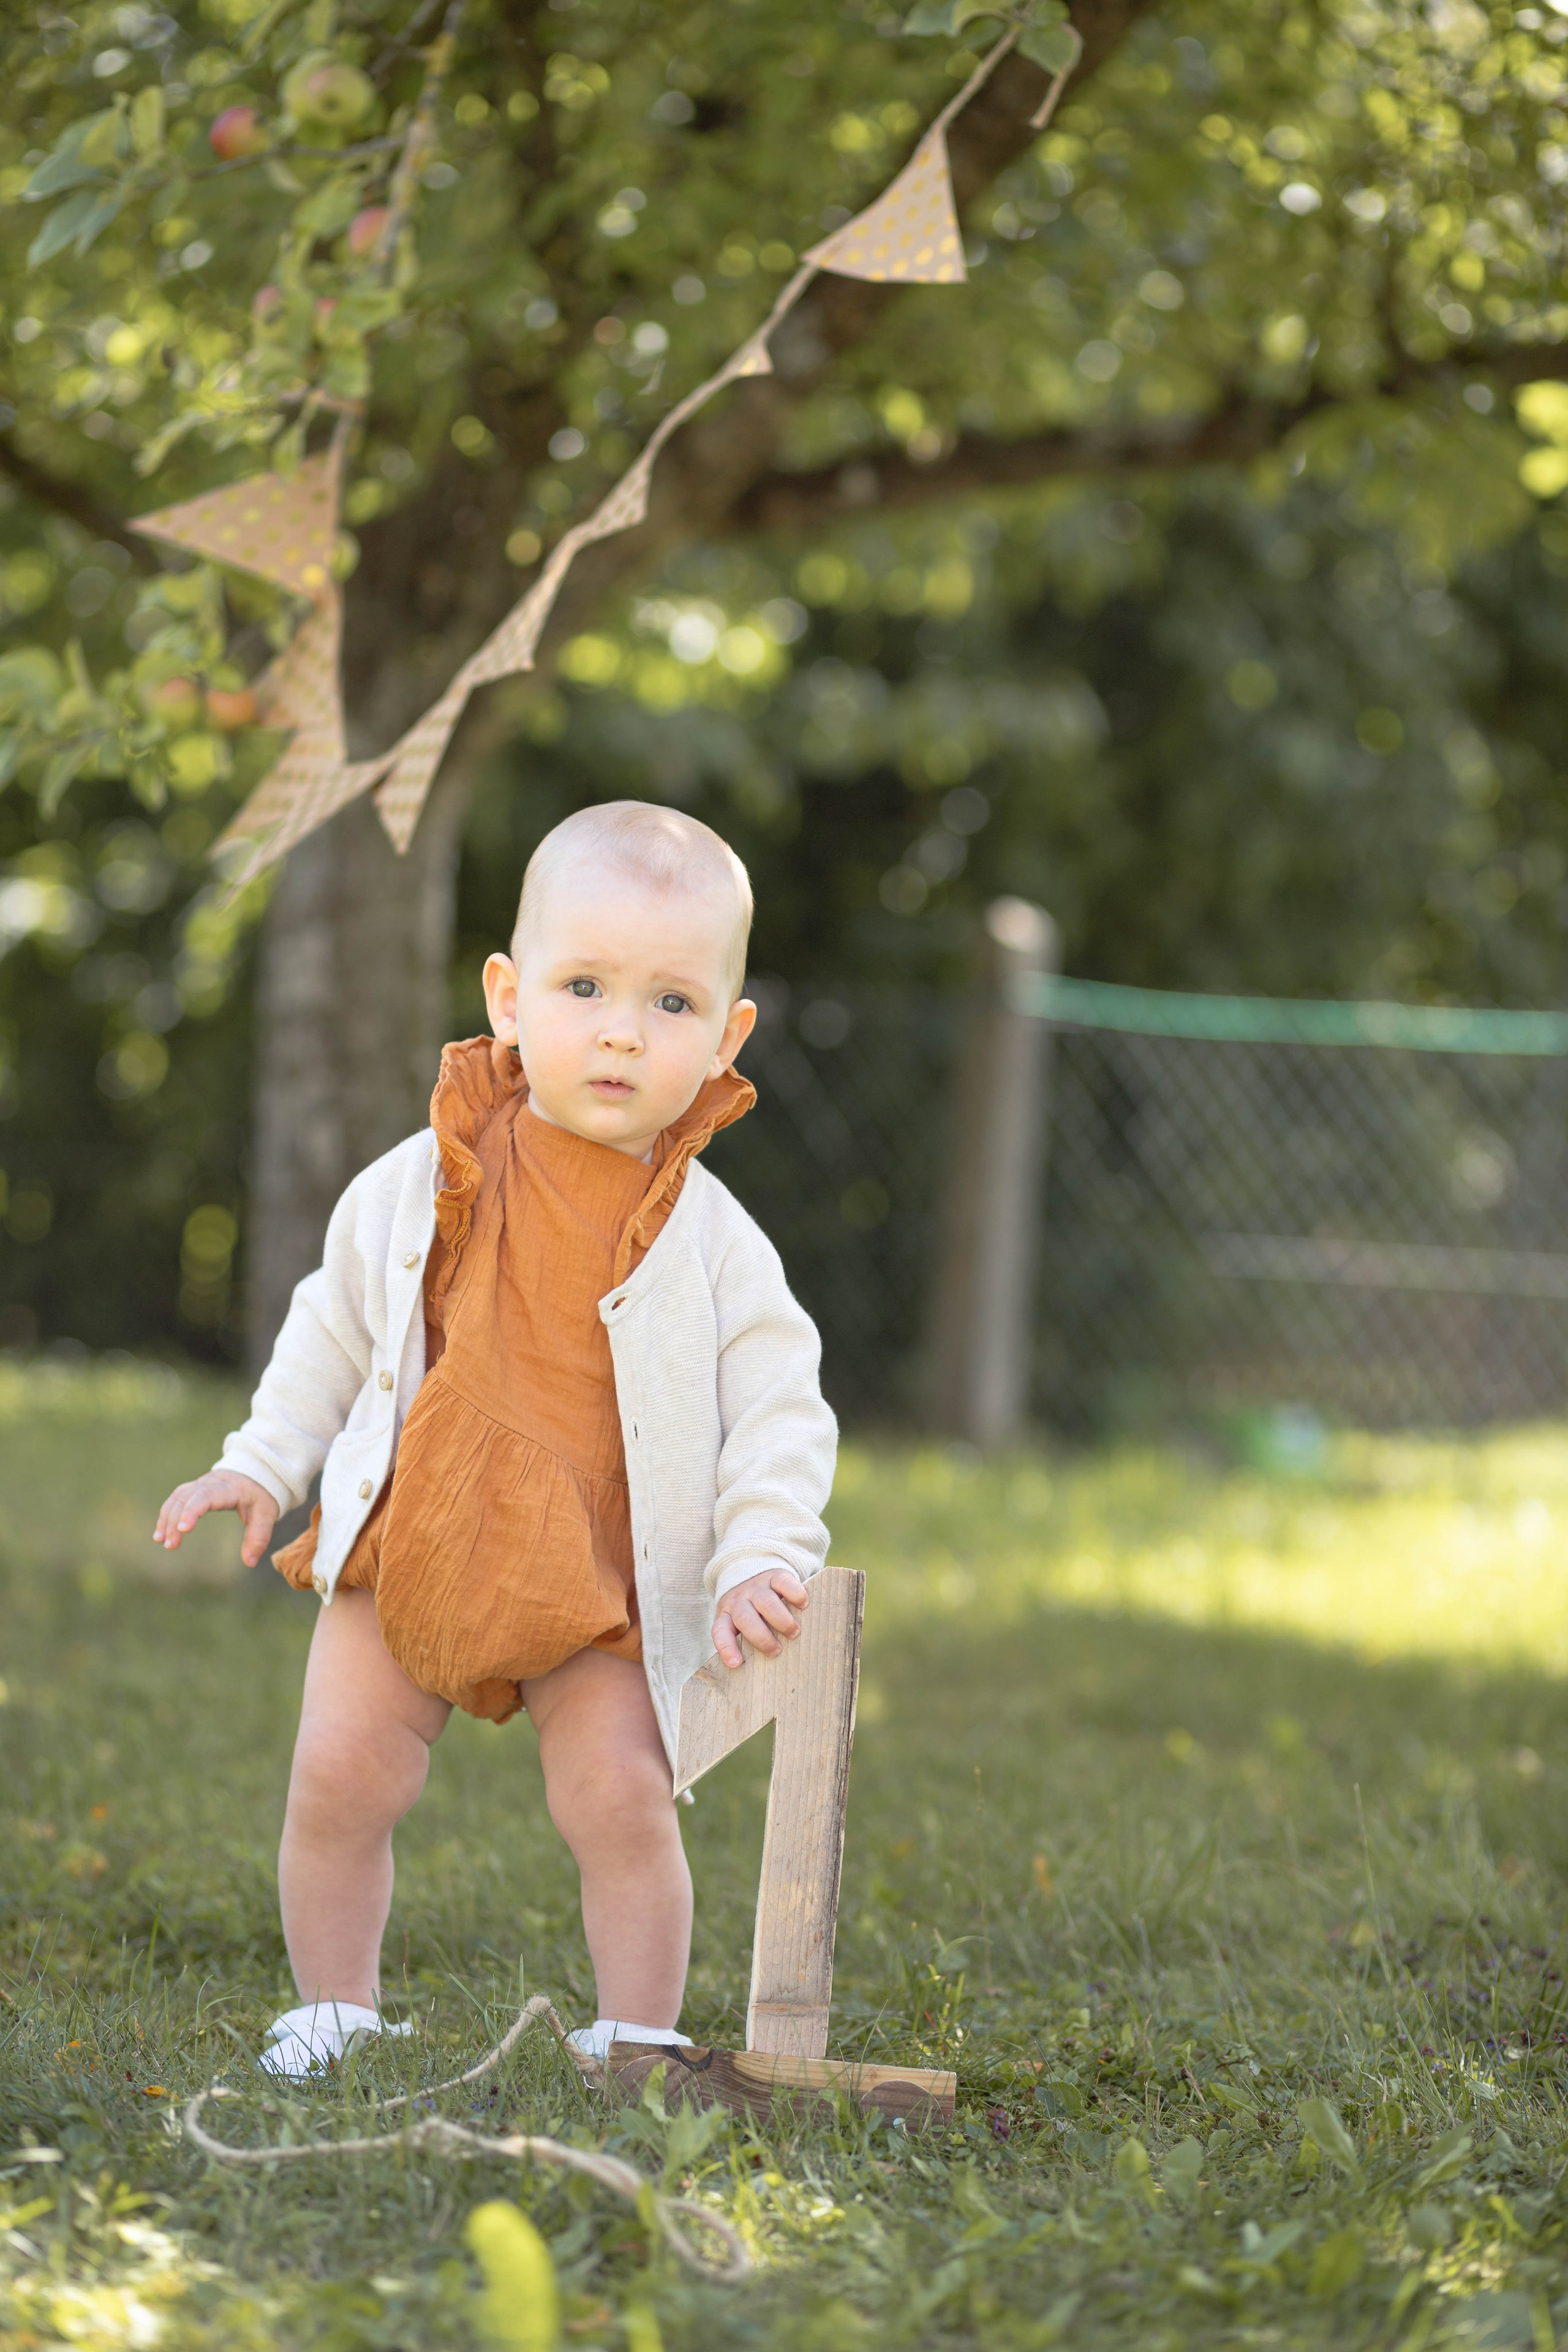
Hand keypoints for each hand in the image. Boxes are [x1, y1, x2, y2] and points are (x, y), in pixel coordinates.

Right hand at [153, 1471, 278, 1568]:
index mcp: (230, 1487)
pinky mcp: (194, 1488)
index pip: (206, 1495)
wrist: (256, 1472)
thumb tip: (249, 1562)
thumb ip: (259, 1537)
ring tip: (161, 1540)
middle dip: (175, 1520)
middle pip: (187, 1497)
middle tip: (171, 1544)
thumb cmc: (259, 1495)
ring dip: (166, 1517)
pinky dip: (166, 1514)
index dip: (193, 1510)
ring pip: (178, 1497)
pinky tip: (161, 1533)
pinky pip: (176, 1498)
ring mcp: (200, 1483)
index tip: (183, 1529)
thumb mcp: (266, 1514)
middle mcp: (211, 1482)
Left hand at [711, 1567, 808, 1670]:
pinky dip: (794, 1594)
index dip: (727, 1649)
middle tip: (777, 1651)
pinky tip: (802, 1605)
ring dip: (782, 1620)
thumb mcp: (740, 1622)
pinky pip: (783, 1583)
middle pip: (746, 1620)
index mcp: (726, 1616)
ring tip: (794, 1632)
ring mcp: (756, 1587)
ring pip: (766, 1603)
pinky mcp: (774, 1576)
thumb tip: (767, 1667)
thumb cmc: (751, 1609)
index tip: (736, 1663)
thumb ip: (748, 1639)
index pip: (720, 1633)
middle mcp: (739, 1601)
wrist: (751, 1569)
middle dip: (763, 1638)